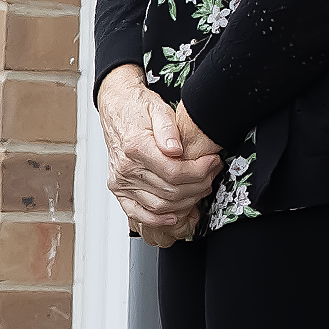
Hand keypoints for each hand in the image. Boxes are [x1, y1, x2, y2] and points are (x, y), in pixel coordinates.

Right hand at [98, 67, 223, 244]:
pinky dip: (158, 219)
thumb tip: (175, 149)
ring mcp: (120, 181)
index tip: (212, 163)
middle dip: (198, 185)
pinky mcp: (119, 190)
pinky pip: (138, 213)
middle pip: (170, 191)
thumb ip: (168, 129)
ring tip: (200, 187)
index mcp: (135, 147)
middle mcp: (125, 167)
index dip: (199, 172)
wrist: (117, 110)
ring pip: (160, 205)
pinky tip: (174, 216)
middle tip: (211, 173)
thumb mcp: (158, 109)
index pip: (174, 172)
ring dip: (186, 201)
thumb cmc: (138, 108)